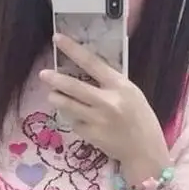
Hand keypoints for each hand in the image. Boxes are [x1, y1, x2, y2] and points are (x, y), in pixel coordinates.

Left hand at [40, 34, 168, 169]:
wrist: (145, 150)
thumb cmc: (141, 118)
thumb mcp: (132, 93)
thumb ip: (111, 83)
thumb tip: (85, 70)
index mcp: (120, 86)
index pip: (92, 62)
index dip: (73, 49)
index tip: (57, 39)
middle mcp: (107, 101)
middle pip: (74, 86)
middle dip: (55, 79)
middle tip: (43, 74)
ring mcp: (97, 120)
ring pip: (68, 105)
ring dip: (57, 98)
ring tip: (53, 95)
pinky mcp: (91, 135)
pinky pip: (75, 122)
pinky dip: (74, 119)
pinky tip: (81, 120)